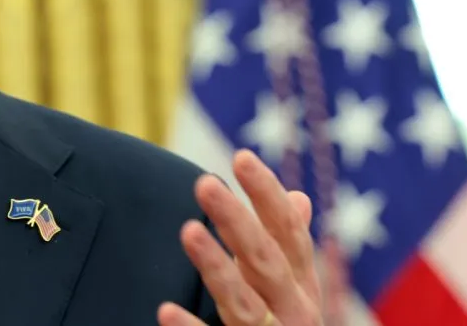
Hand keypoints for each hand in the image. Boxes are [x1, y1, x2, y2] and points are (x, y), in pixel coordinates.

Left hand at [159, 149, 321, 325]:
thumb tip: (299, 198)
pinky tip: (166, 311)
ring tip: (187, 231)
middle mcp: (293, 311)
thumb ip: (289, 246)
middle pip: (265, 260)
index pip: (288, 233)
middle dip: (237, 220)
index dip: (267, 195)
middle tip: (203, 182)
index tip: (241, 156)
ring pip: (243, 302)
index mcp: (301, 286)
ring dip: (217, 267)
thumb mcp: (294, 290)